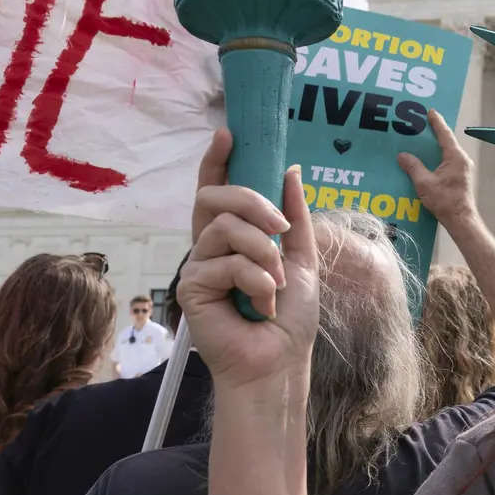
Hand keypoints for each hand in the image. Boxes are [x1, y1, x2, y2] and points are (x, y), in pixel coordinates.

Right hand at [178, 128, 319, 394]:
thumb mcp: (302, 258)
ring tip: (276, 285)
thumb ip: (295, 216)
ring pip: (227, 229)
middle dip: (252, 203)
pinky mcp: (192, 287)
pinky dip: (256, 282)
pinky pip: (226, 263)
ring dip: (264, 254)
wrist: (280, 361)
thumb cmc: (290, 316)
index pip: (217, 190)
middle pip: (215, 197)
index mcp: (234, 236)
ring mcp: (198, 265)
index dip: (217, 161)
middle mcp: (210, 246)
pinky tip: (262, 306)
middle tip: (280, 230)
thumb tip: (291, 169)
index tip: (228, 134)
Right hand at [398, 109, 476, 229]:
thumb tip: (403, 156)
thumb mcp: (424, 183)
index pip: (445, 134)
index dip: (436, 122)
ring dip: (435, 146)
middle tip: (422, 123)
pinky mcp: (460, 177)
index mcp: (455, 157)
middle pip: (446, 142)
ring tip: (422, 140)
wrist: (460, 219)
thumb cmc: (445, 201)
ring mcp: (462, 169)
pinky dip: (436, 158)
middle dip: (434, 133)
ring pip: (446, 152)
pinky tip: (426, 161)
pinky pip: (447, 162)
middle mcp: (461, 160)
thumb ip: (413, 167)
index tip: (430, 111)